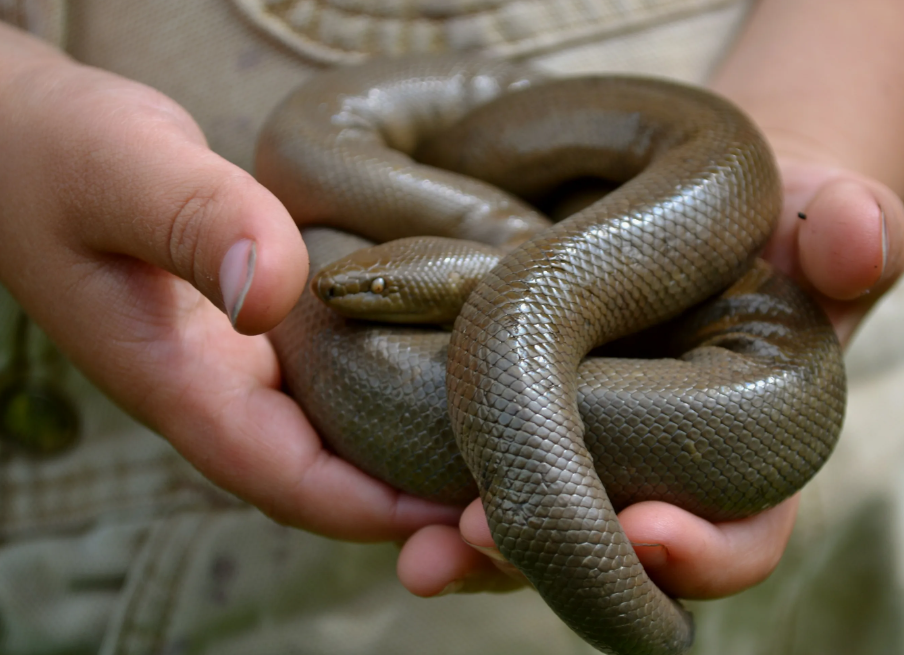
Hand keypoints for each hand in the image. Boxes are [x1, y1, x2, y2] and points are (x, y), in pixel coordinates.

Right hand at [0, 25, 460, 539]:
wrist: (33, 146)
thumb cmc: (65, 155)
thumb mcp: (124, 172)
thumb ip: (195, 223)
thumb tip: (278, 290)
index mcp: (185, 387)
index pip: (294, 481)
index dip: (385, 511)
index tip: (472, 511)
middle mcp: (224, 397)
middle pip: (333, 485)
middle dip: (419, 508)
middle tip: (516, 493)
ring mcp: (247, 371)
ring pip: (342, 443)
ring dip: (419, 461)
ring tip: (508, 449)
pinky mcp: (269, 336)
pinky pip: (342, 390)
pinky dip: (402, 397)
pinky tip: (462, 376)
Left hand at [395, 155, 903, 598]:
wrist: (701, 220)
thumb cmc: (770, 229)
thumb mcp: (817, 223)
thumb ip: (850, 235)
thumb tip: (857, 233)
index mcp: (742, 461)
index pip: (737, 534)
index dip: (701, 550)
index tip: (647, 530)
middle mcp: (657, 479)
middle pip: (610, 557)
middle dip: (550, 559)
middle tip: (480, 534)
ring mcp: (582, 460)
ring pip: (531, 535)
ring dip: (473, 545)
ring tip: (423, 545)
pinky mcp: (520, 428)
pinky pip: (476, 476)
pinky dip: (431, 491)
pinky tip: (387, 492)